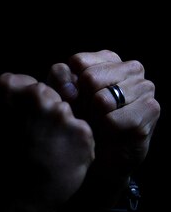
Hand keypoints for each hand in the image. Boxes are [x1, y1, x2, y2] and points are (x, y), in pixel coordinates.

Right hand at [0, 73, 94, 211]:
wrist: (14, 196)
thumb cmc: (4, 156)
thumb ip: (20, 98)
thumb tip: (50, 86)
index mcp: (8, 85)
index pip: (33, 86)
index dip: (30, 109)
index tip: (19, 126)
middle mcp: (36, 93)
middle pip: (54, 97)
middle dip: (50, 116)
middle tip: (34, 140)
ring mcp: (60, 112)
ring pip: (70, 114)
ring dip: (65, 131)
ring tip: (46, 152)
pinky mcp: (81, 132)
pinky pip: (83, 132)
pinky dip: (78, 146)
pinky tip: (60, 159)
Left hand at [46, 50, 160, 204]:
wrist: (101, 153)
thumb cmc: (80, 117)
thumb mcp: (62, 95)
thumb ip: (59, 80)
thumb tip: (71, 89)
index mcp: (108, 58)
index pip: (78, 62)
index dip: (69, 85)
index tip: (73, 98)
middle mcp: (131, 68)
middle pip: (90, 78)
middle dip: (82, 102)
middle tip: (88, 114)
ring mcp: (145, 87)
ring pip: (103, 99)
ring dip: (95, 117)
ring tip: (99, 122)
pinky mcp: (152, 109)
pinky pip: (115, 119)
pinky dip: (106, 130)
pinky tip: (111, 132)